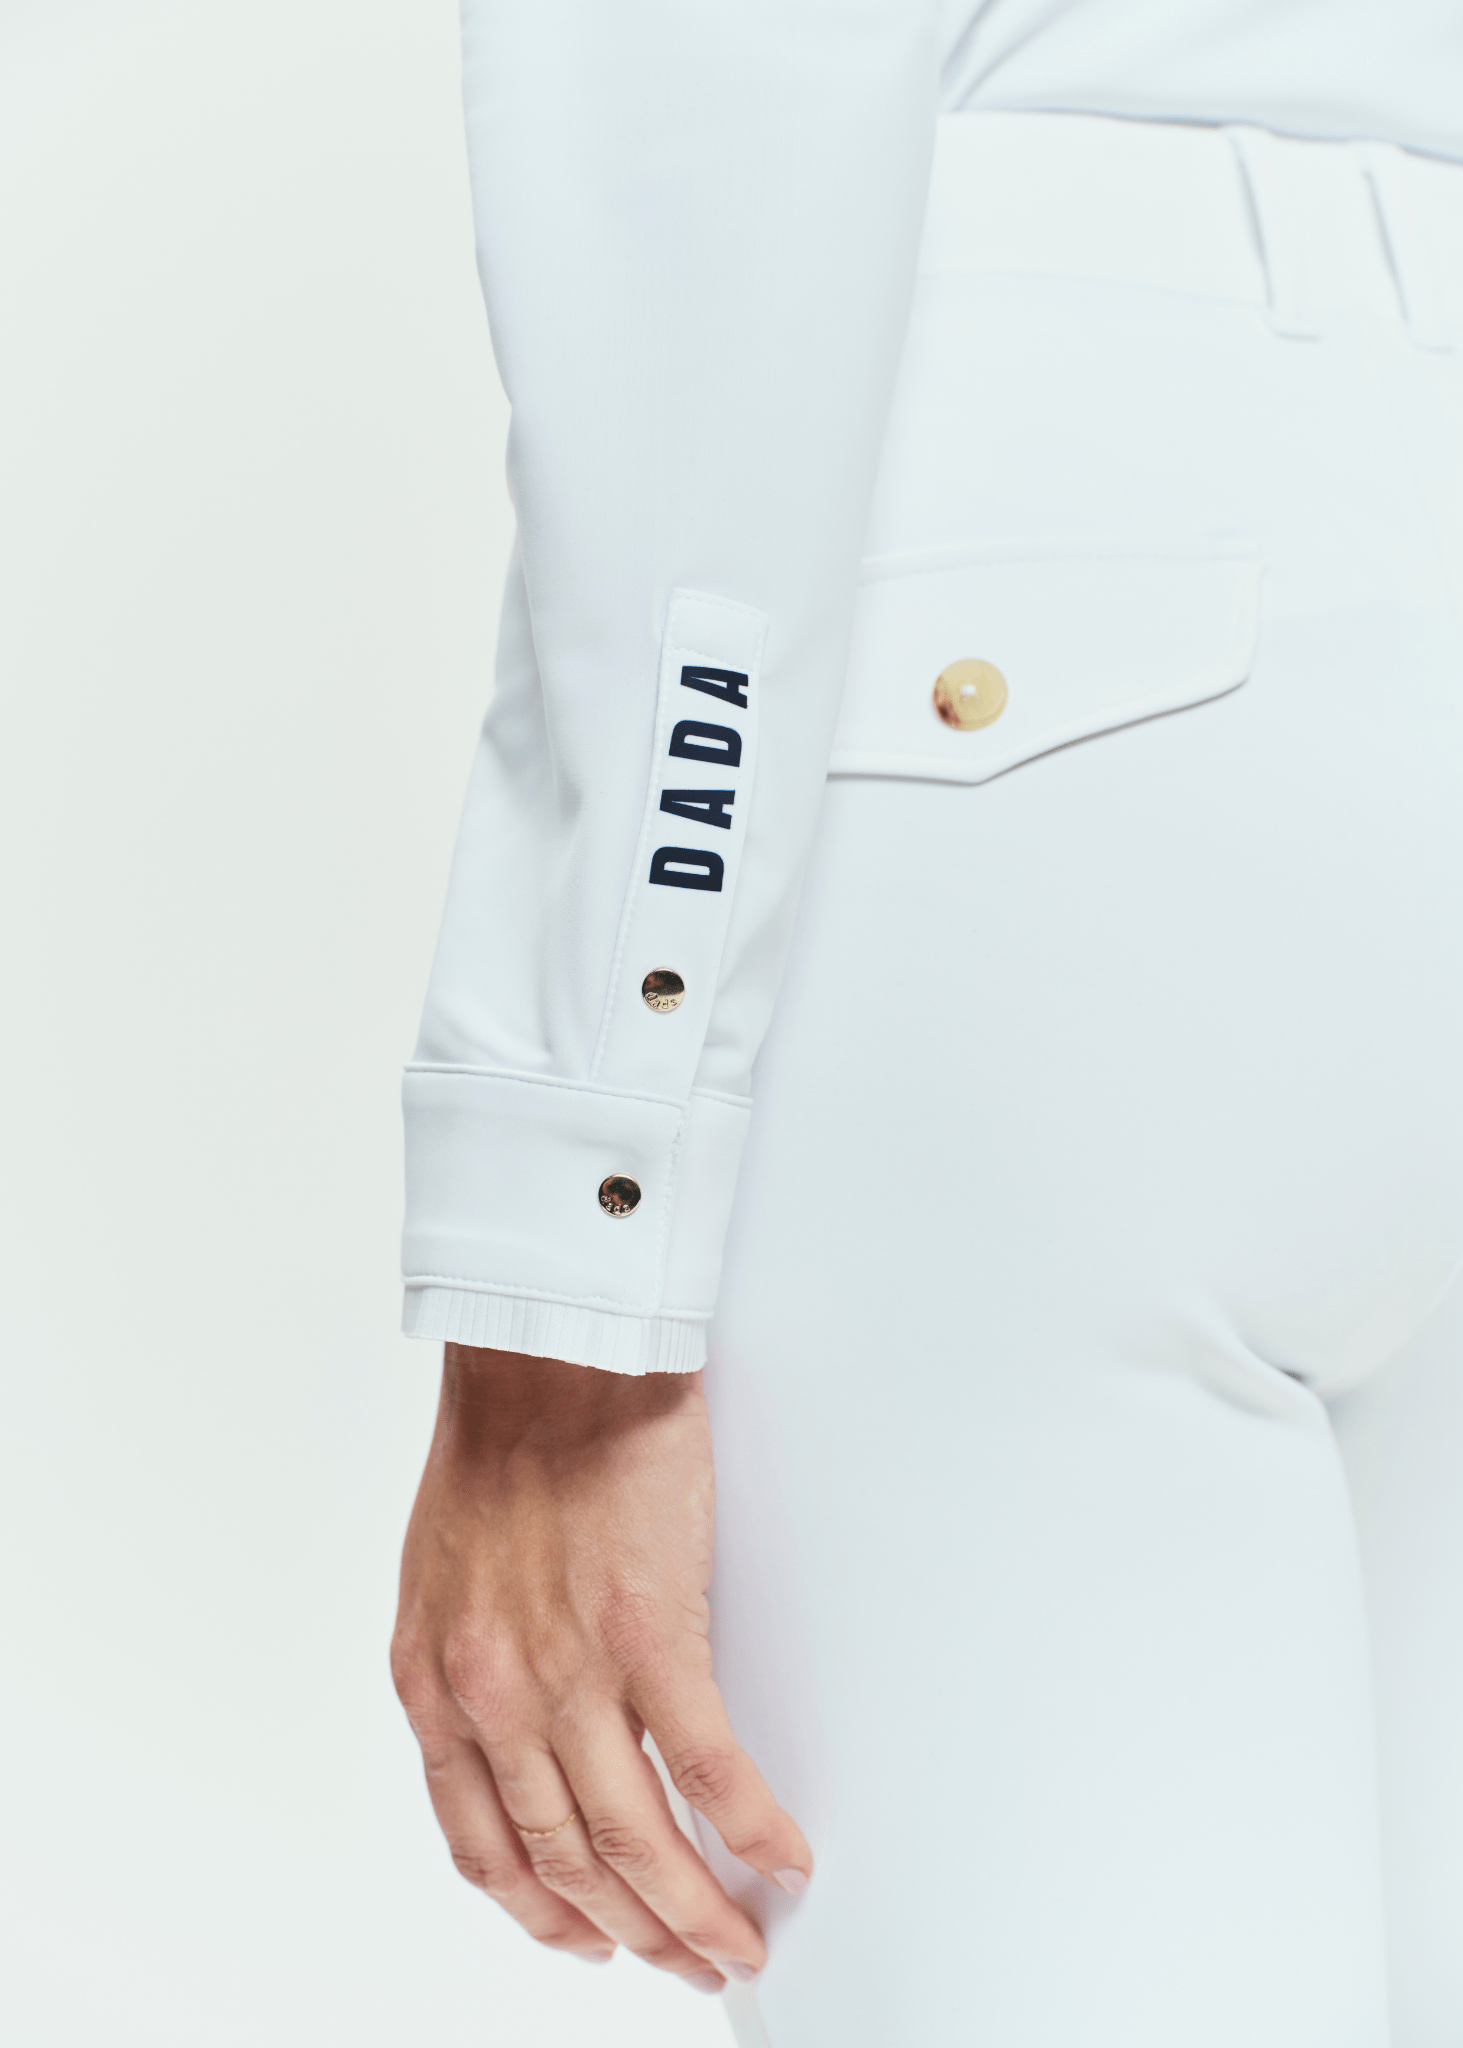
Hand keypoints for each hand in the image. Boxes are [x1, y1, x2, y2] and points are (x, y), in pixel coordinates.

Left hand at [390, 1345, 811, 1992]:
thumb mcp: (443, 1576)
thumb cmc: (504, 1442)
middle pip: (567, 1865)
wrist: (550, 1356)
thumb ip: (470, 1665)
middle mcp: (495, 1697)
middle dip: (630, 1935)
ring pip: (636, 1843)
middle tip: (681, 1962)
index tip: (583, 1940)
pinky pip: (708, 1768)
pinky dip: (750, 1830)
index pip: (484, 1845)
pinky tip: (782, 1857)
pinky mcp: (651, 1633)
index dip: (540, 1912)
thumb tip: (517, 1732)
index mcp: (438, 1684)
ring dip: (691, 1914)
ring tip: (734, 1942)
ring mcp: (572, 1672)